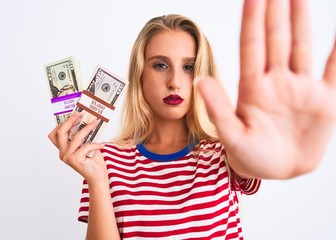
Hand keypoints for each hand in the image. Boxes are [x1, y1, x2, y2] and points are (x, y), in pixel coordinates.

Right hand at [48, 112, 107, 182]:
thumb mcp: (87, 145)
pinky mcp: (75, 160)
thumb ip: (84, 137)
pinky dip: (94, 145)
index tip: (73, 115)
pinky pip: (85, 146)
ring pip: (76, 137)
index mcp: (63, 149)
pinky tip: (101, 146)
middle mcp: (63, 153)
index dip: (61, 123)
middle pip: (60, 133)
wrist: (98, 176)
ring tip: (95, 123)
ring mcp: (68, 157)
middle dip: (70, 121)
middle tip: (79, 114)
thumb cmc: (93, 161)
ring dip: (87, 128)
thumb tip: (88, 121)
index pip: (54, 135)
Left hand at [196, 0, 335, 178]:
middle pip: (276, 39)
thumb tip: (199, 81)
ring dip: (301, 21)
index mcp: (252, 88)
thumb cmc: (250, 155)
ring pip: (301, 47)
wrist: (277, 171)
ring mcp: (300, 88)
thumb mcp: (232, 135)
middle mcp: (276, 81)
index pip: (252, 45)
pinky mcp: (323, 101)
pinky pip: (333, 70)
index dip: (253, 20)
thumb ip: (218, 108)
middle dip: (277, 11)